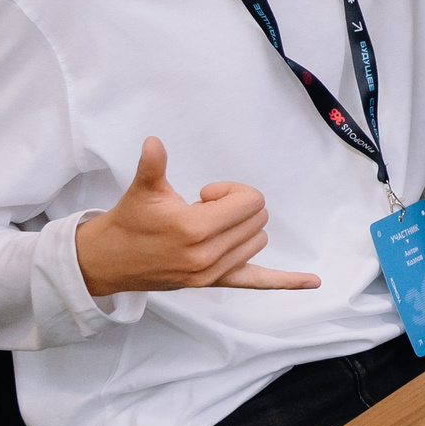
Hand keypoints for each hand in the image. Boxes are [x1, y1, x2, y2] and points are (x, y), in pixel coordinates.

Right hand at [74, 137, 319, 296]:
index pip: (250, 202)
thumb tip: (154, 142)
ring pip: (258, 240)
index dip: (231, 192)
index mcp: (195, 229)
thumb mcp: (143, 190)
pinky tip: (313, 282)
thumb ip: (153, 165)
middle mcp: (208, 255)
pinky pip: (259, 283)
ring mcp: (213, 273)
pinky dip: (287, 282)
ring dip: (241, 229)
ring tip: (207, 228)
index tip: (205, 195)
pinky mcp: (215, 283)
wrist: (111, 260)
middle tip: (203, 210)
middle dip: (236, 207)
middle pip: (257, 219)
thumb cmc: (131, 220)